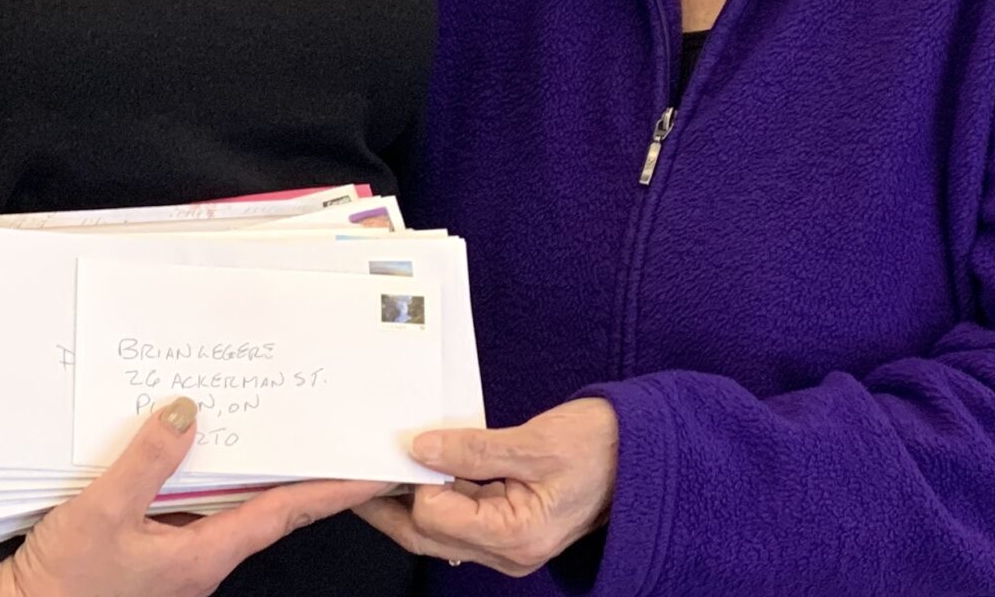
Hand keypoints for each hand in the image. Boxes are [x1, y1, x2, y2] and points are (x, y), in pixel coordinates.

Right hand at [0, 398, 387, 596]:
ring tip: (268, 419)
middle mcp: (200, 555)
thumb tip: (189, 413)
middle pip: (263, 504)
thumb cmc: (66, 581)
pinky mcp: (149, 546)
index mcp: (204, 553)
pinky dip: (197, 470)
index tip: (371, 469)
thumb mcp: (103, 511)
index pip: (286, 512)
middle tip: (325, 426)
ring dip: (246, 463)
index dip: (332, 489)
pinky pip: (187, 501)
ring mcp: (176, 553)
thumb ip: (148, 460)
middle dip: (297, 467)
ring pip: (224, 500)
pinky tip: (186, 442)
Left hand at [353, 398, 617, 577]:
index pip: (434, 514)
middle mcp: (510, 552)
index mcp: (516, 536)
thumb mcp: (535, 442)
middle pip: (426, 534)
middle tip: (350, 467)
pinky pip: (457, 517)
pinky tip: (416, 467)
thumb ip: (473, 449)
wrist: (644, 457)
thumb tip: (419, 449)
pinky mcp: (509, 528)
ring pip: (436, 529)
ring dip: (405, 498)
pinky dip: (433, 493)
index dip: (405, 479)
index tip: (381, 445)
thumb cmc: (602, 448)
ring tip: (375, 463)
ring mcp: (509, 544)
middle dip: (386, 503)